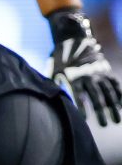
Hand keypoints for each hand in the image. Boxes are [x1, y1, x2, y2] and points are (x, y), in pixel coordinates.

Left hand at [47, 8, 121, 124]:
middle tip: (104, 125)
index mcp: (74, 77)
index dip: (82, 108)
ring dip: (113, 107)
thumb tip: (50, 99)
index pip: (79, 96)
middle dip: (101, 111)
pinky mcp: (106, 71)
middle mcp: (89, 76)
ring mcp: (99, 73)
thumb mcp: (54, 71)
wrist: (74, 39)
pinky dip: (120, 95)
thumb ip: (54, 85)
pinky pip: (115, 84)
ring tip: (116, 121)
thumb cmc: (60, 59)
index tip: (85, 121)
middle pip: (97, 96)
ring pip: (108, 92)